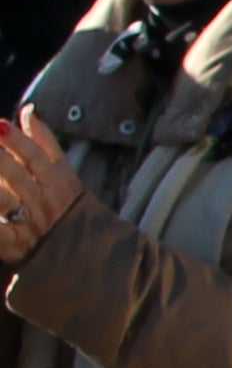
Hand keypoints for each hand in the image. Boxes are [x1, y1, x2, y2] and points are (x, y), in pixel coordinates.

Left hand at [0, 106, 87, 268]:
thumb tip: (28, 110)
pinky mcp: (17, 246)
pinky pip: (1, 234)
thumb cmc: (68, 209)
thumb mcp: (64, 174)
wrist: (86, 257)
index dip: (17, 140)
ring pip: (6, 202)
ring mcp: (31, 223)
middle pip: (18, 175)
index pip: (37, 156)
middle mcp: (44, 201)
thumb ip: (44, 142)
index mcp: (58, 181)